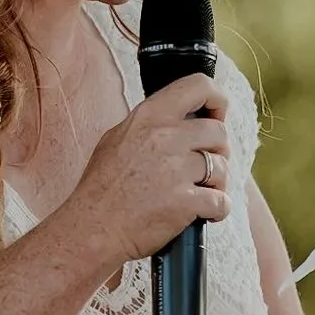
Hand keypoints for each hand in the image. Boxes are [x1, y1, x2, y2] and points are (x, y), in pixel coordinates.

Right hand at [57, 75, 231, 266]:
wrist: (91, 228)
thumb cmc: (101, 187)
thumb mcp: (116, 139)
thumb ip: (149, 124)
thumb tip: (177, 117)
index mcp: (149, 117)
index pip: (198, 86)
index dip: (217, 99)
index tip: (216, 114)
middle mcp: (165, 138)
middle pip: (218, 131)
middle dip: (218, 150)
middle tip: (206, 165)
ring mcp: (176, 170)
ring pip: (222, 167)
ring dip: (217, 182)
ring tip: (200, 192)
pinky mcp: (185, 202)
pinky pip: (221, 201)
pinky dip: (217, 210)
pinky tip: (204, 213)